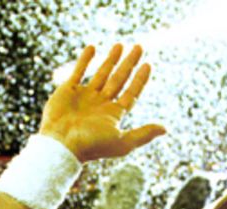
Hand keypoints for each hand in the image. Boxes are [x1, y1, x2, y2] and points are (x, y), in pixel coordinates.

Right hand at [39, 44, 165, 162]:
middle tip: (139, 47)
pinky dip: (85, 60)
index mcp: (113, 115)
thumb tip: (165, 129)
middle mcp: (100, 104)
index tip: (148, 64)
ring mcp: (84, 97)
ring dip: (111, 60)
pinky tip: (92, 48)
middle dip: (129, 64)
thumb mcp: (122, 141)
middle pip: (119, 80)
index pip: (131, 93)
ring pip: (101, 74)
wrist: (61, 144)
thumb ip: (143, 134)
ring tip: (120, 45)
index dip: (140, 80)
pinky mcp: (68, 91)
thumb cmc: (92, 145)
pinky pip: (78, 72)